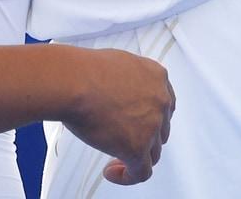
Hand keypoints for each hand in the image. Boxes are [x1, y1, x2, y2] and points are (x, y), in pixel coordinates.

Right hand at [62, 48, 175, 185]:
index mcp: (156, 76)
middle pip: (160, 129)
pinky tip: (110, 171)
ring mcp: (152, 124)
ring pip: (152, 152)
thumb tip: (118, 94)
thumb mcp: (117, 64)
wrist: (75, 82)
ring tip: (115, 159)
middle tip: (123, 140)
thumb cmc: (85, 71)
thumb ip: (126, 80)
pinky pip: (141, 172)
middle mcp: (160, 100)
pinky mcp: (138, 147)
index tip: (138, 124)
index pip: (165, 104)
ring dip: (136, 157)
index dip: (152, 118)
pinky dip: (128, 176)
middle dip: (144, 137)